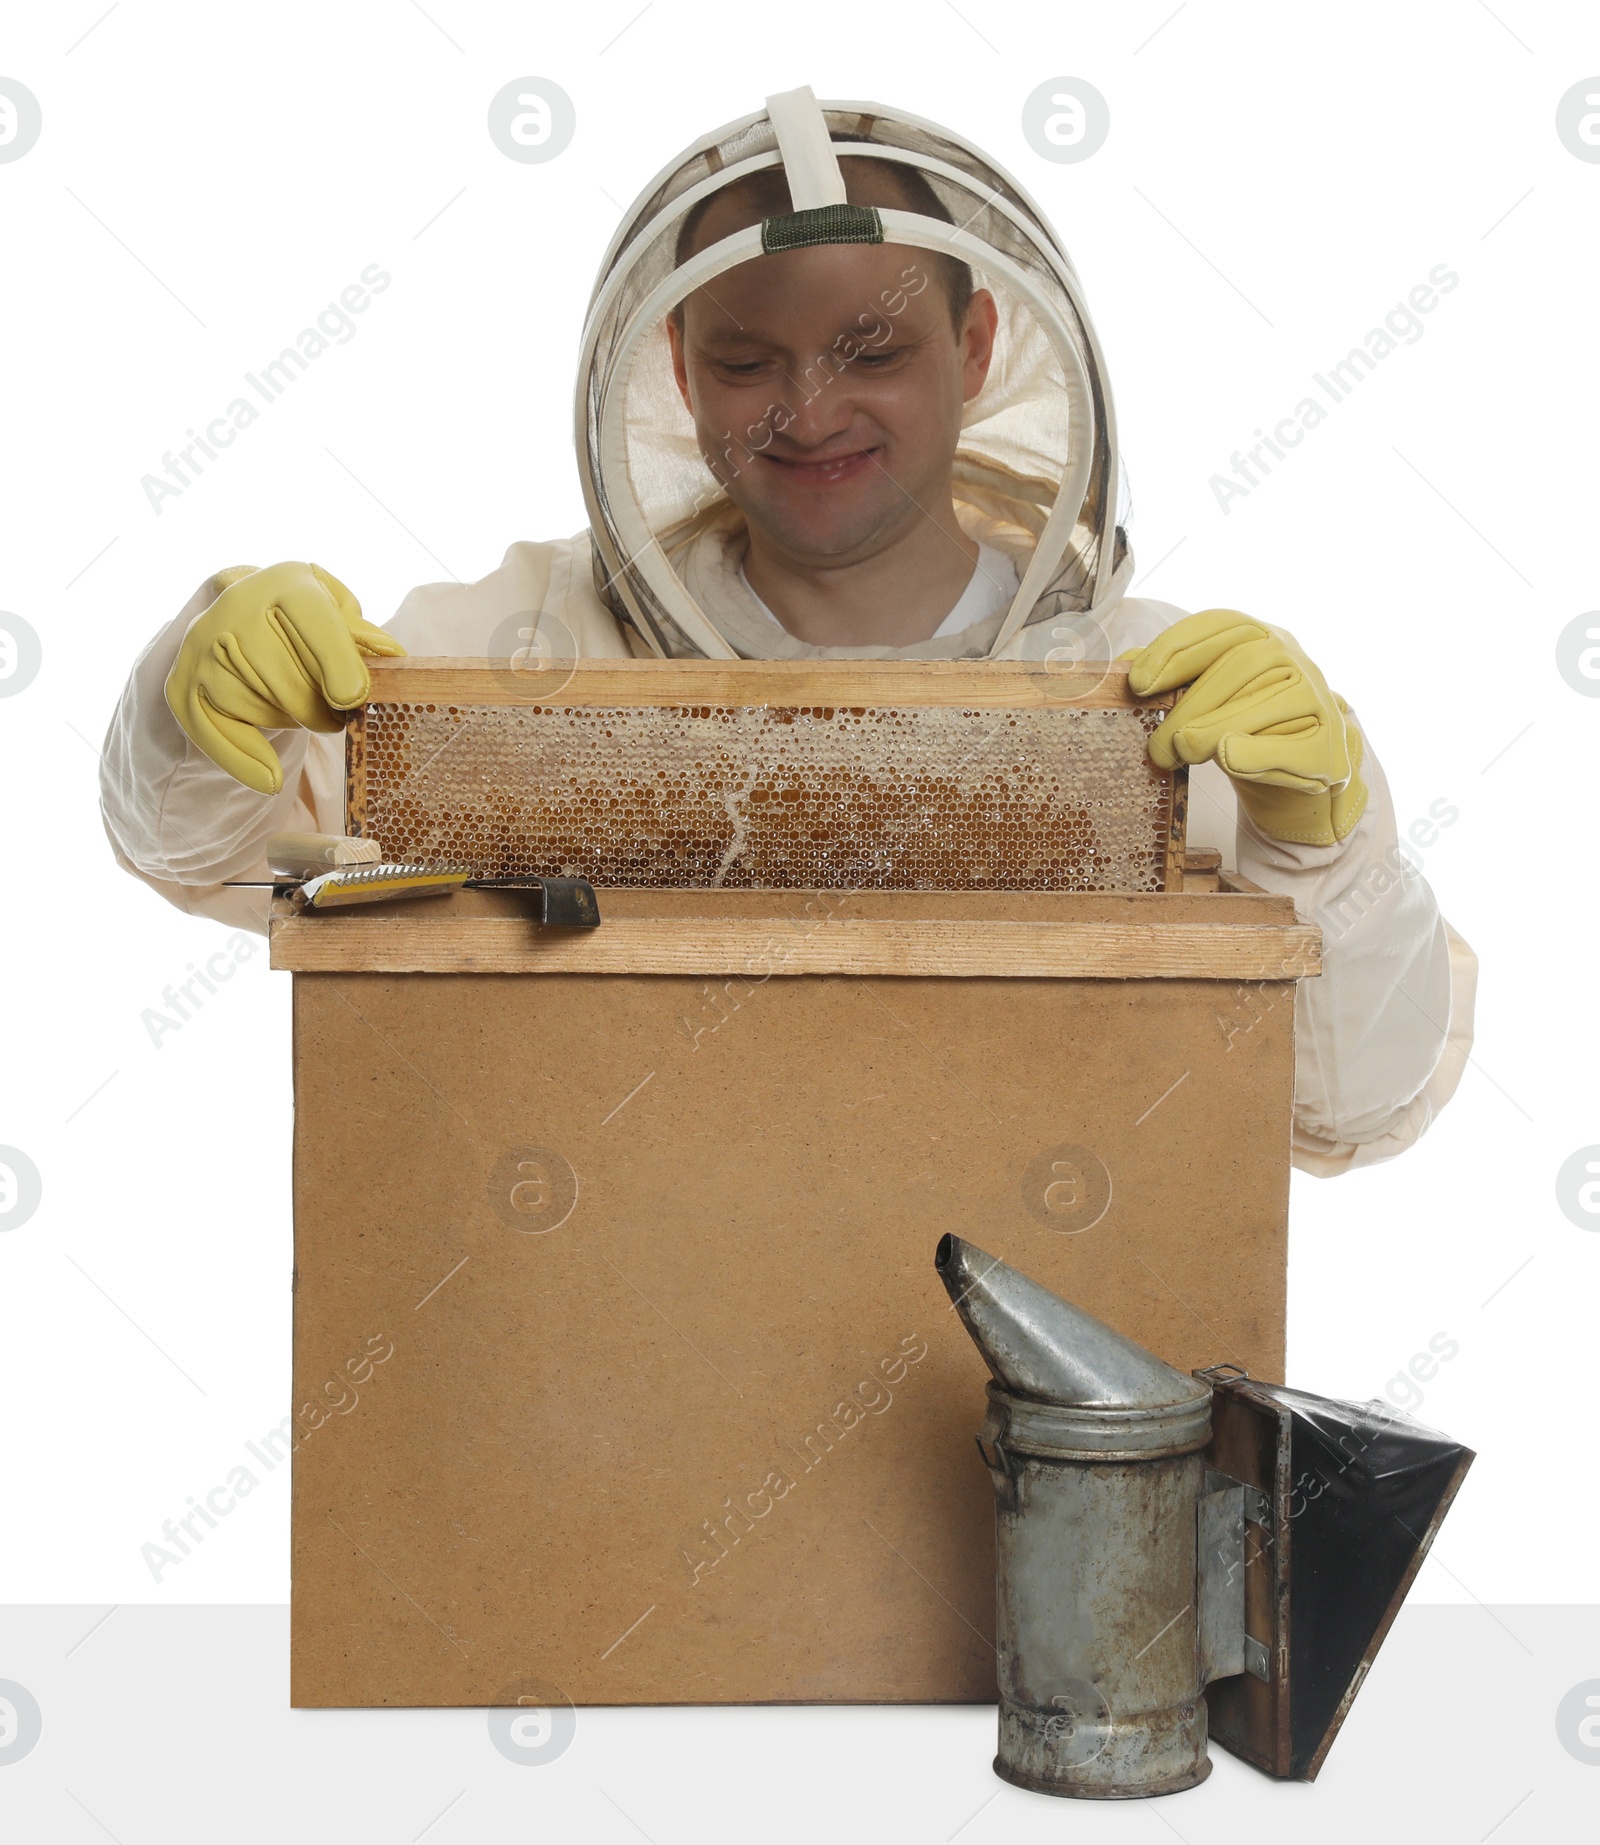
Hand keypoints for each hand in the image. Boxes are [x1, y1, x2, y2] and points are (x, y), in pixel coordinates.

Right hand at [164, 562, 404, 794]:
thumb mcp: (341, 615)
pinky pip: (212, 732)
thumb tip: (390, 657)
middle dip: (323, 710)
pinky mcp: (183, 681)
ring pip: (262, 708)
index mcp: (286, 582)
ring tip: (300, 707)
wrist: (245, 612)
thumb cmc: (308, 621)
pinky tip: (271, 779)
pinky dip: (245, 762)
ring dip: (292, 722)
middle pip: (289, 680)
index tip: (352, 699)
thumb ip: (365, 637)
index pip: (314, 619)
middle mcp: (235, 606)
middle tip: (338, 716)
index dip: (338, 662)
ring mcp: (203, 645)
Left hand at [1123, 609, 1367, 846]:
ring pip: (1265, 704)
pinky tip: (1228, 757)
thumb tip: (1120, 668)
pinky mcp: (1327, 746)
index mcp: (1261, 636)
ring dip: (1213, 729)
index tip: (1137, 682)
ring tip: (1180, 753)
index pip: (1219, 625)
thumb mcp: (1202, 695)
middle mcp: (1295, 659)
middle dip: (1188, 705)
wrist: (1294, 774)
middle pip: (1239, 666)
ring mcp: (1317, 700)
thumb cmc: (1239, 726)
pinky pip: (1291, 747)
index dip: (1175, 648)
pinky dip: (1256, 754)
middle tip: (1155, 745)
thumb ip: (1167, 677)